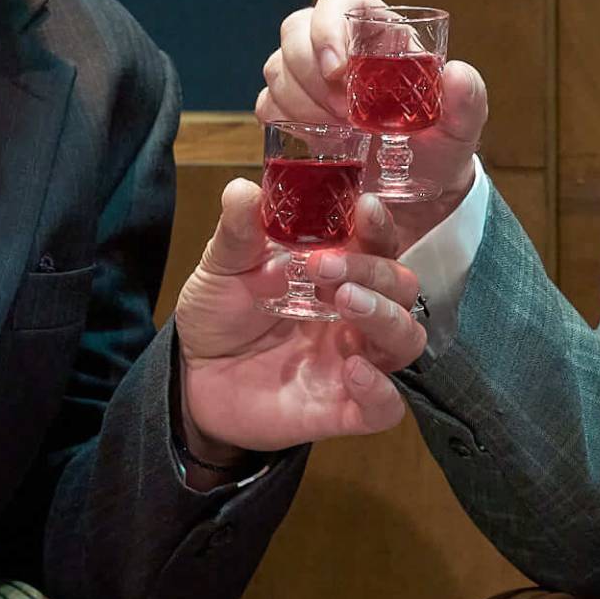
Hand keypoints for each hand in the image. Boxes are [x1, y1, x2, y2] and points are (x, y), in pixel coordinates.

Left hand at [175, 179, 428, 453]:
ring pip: (406, 338)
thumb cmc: (220, 314)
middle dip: (373, 270)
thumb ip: (238, 233)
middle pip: (401, 286)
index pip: (379, 244)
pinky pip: (385, 407)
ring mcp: (354, 360)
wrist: (193, 376)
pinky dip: (380, 389)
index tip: (364, 207)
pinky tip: (353, 370)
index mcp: (337, 272)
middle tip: (324, 265)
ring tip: (345, 301)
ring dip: (385, 315)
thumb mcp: (222, 268)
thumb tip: (242, 189)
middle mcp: (355, 314)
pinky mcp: (342, 409)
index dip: (380, 226)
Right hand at [258, 0, 488, 250]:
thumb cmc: (438, 145)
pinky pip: (267, 103)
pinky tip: (318, 141)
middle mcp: (336, 45)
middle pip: (296, 30)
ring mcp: (307, 76)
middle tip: (347, 116)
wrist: (416, 190)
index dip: (328, 26)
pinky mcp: (289, 110)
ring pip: (277, 66)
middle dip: (312, 74)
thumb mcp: (462, 125)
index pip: (338, 1)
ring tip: (341, 133)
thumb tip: (456, 74)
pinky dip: (286, 121)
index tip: (339, 70)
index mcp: (376, 32)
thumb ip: (468, 98)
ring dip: (302, 102)